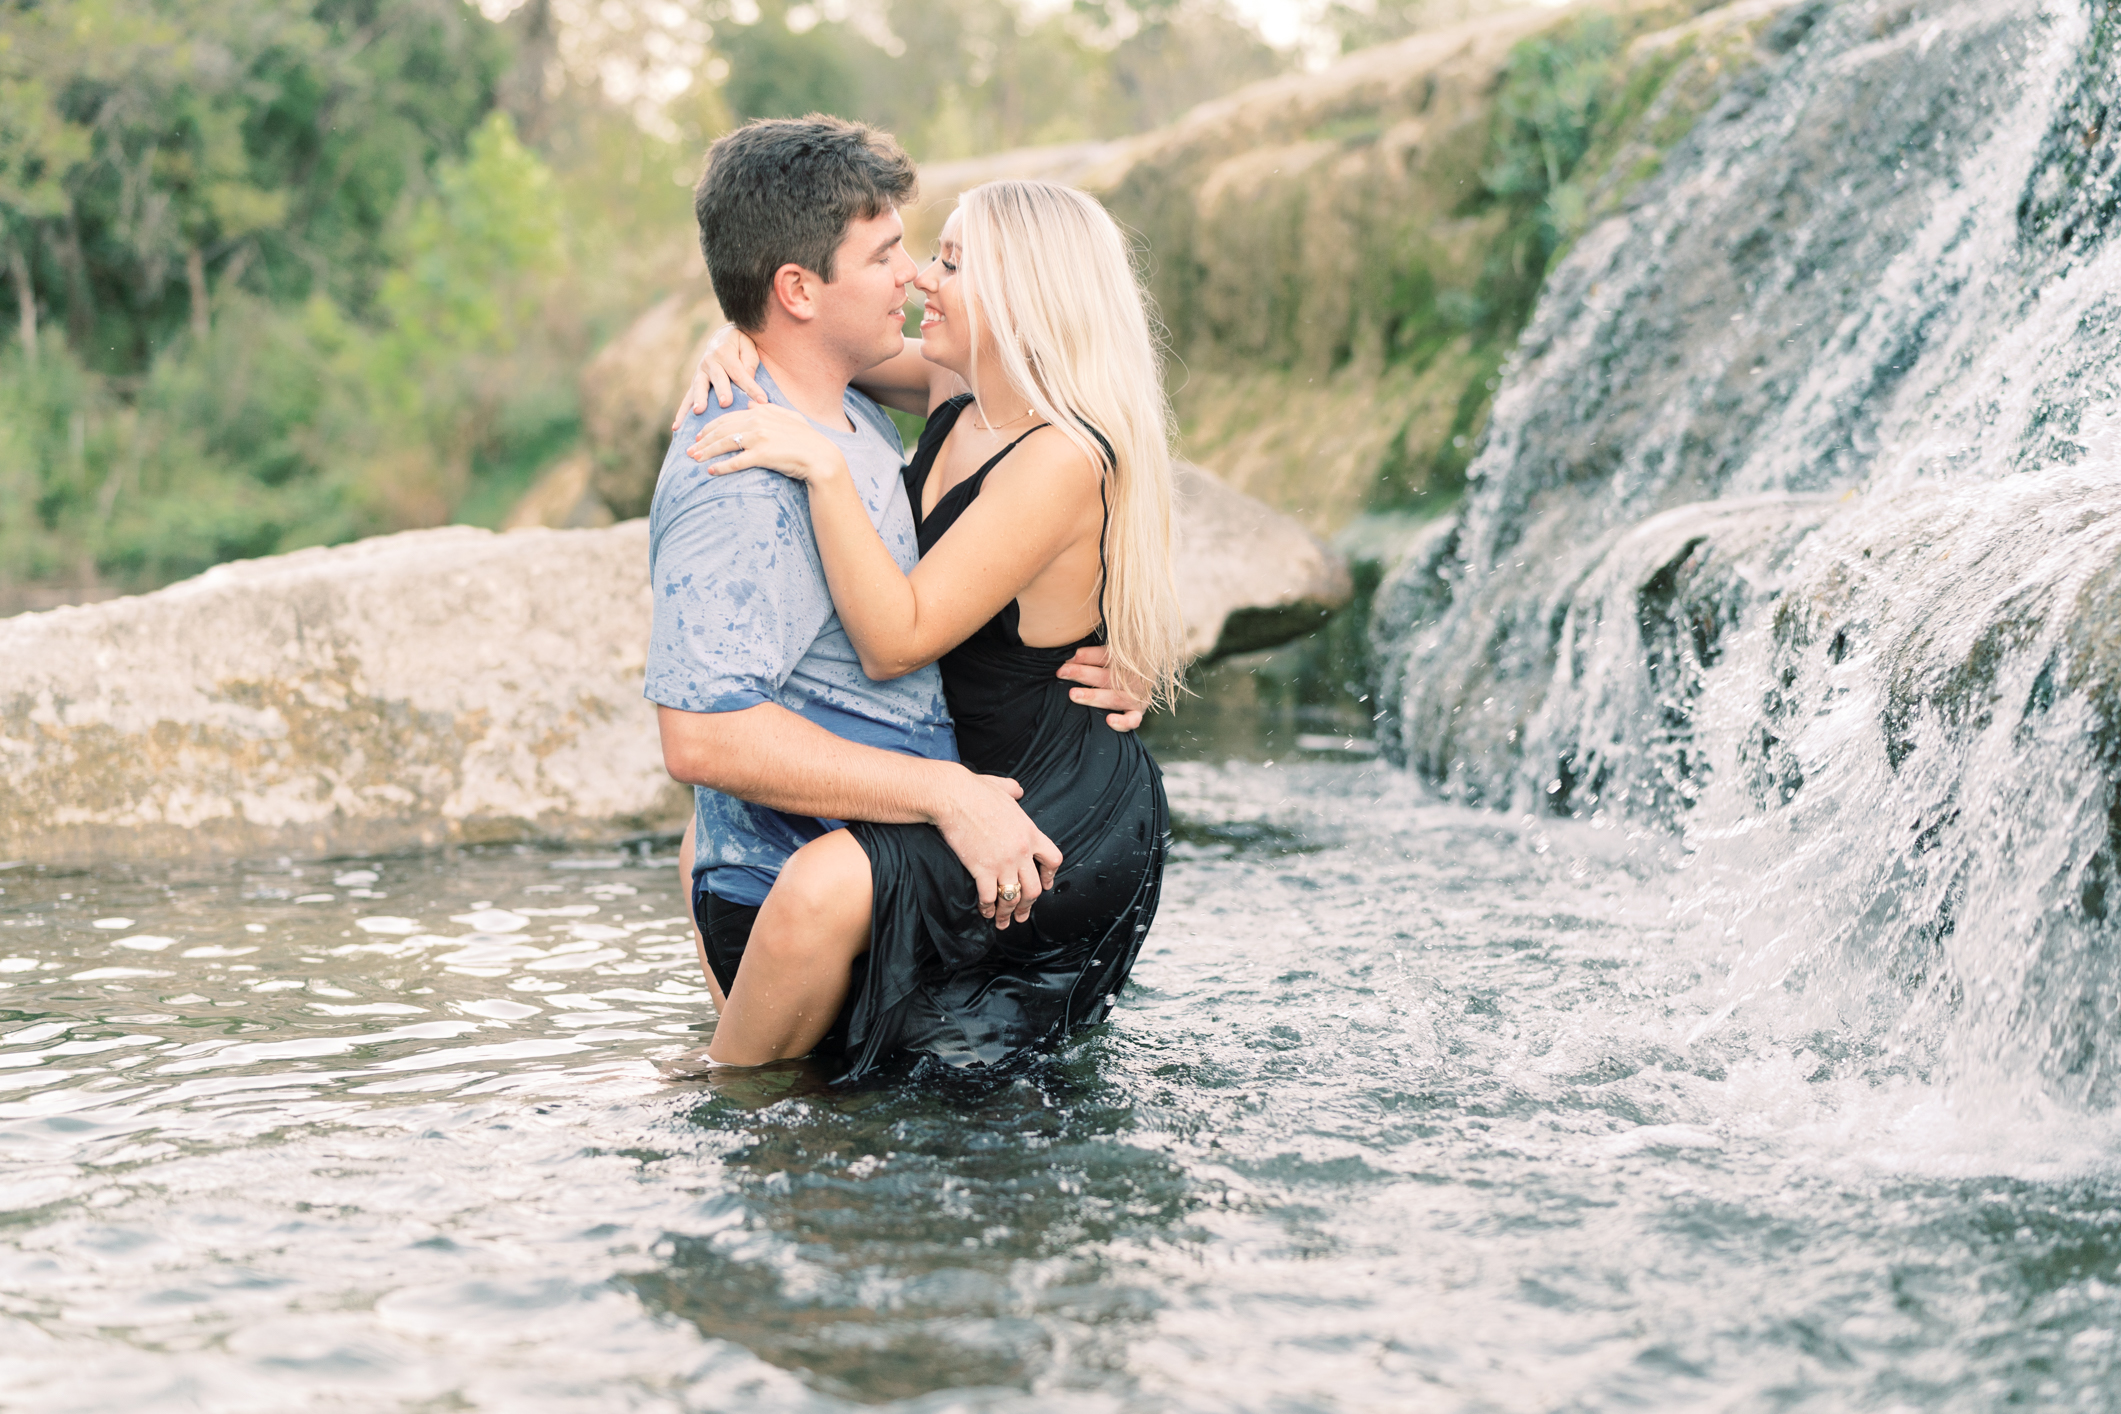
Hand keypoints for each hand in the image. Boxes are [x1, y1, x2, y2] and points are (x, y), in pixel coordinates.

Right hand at [673, 324, 766, 428]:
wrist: (720, 338)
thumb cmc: (739, 344)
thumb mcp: (747, 345)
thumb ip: (749, 360)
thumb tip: (748, 377)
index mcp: (724, 352)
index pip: (740, 373)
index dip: (752, 387)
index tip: (763, 400)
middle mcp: (709, 361)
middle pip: (718, 378)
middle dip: (722, 390)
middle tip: (726, 402)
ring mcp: (700, 373)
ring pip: (699, 387)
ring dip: (699, 399)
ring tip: (698, 411)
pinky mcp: (695, 383)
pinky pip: (687, 398)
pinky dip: (682, 412)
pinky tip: (677, 426)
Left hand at [692, 404, 849, 485]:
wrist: (821, 457)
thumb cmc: (808, 440)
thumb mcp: (791, 418)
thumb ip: (770, 409)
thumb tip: (752, 405)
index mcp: (762, 412)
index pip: (728, 418)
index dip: (710, 427)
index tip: (699, 436)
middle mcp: (757, 422)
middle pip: (721, 430)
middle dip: (703, 440)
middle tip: (689, 450)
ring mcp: (759, 438)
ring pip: (724, 444)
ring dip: (706, 452)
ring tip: (694, 460)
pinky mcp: (762, 456)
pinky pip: (736, 462)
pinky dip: (721, 467)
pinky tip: (711, 472)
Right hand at [930, 767, 1061, 929]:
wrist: (954, 797)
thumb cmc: (976, 790)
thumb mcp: (1003, 787)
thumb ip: (1014, 791)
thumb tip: (1018, 790)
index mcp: (1030, 832)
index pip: (1053, 860)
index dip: (1049, 876)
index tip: (1044, 885)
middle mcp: (1021, 852)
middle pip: (1034, 888)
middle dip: (1028, 905)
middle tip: (1022, 914)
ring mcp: (1003, 863)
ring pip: (1013, 898)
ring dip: (1008, 913)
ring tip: (1003, 922)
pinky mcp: (982, 869)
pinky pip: (989, 897)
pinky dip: (988, 908)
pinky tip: (985, 912)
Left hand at [1056, 645, 1147, 731]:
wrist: (1143, 683)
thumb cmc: (1117, 670)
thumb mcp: (1110, 658)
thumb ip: (1092, 655)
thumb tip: (1068, 654)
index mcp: (1125, 659)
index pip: (1104, 655)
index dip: (1085, 656)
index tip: (1066, 658)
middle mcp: (1131, 677)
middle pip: (1106, 676)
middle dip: (1082, 673)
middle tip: (1061, 672)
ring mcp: (1136, 696)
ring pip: (1114, 697)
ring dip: (1093, 696)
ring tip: (1074, 694)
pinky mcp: (1139, 713)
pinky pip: (1133, 719)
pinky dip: (1123, 721)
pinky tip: (1109, 721)